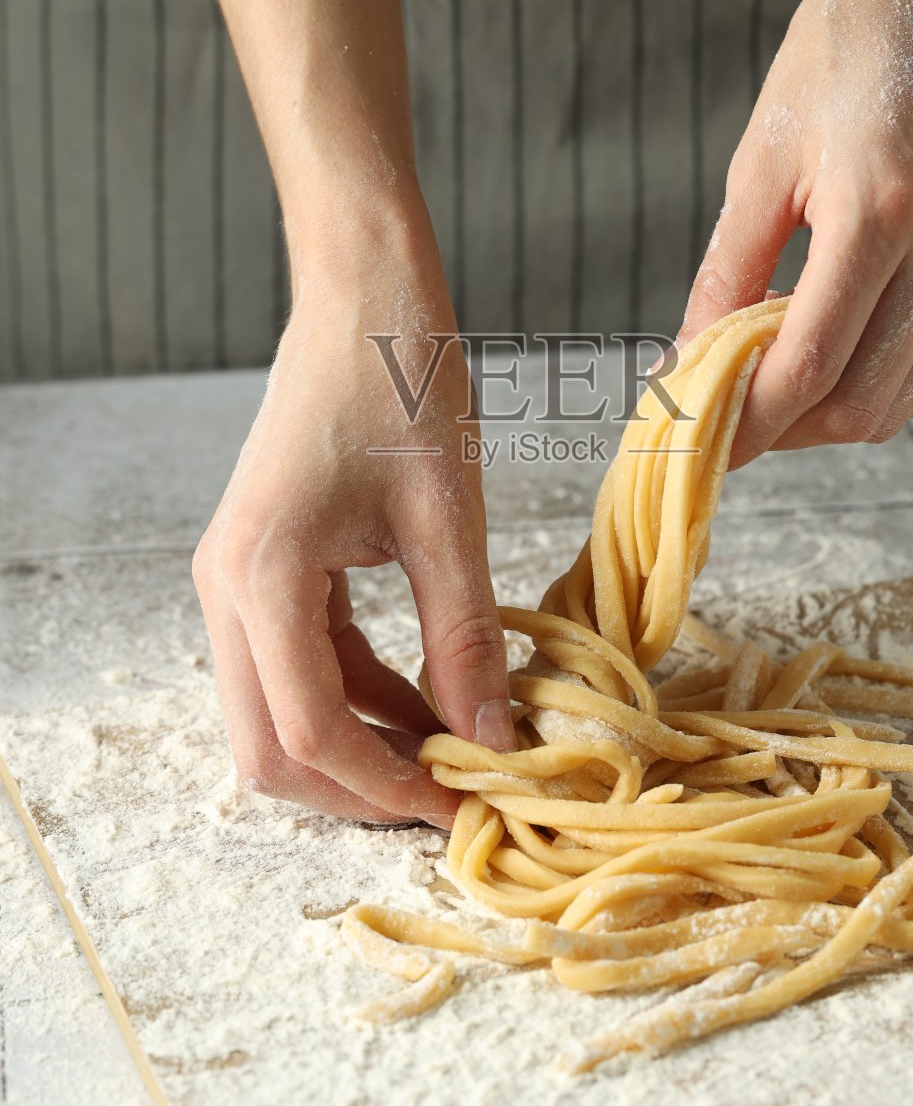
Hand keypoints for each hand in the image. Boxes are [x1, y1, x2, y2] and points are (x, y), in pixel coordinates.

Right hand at [192, 230, 514, 824]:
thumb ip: (464, 639)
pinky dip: (356, 696)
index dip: (386, 786)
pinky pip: (297, 664)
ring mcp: (235, 579)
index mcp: (262, 576)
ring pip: (278, 712)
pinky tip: (428, 696)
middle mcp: (226, 588)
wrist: (362, 300)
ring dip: (359, 745)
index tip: (462, 805)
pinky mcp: (260, 568)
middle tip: (450, 793)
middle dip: (357, 785)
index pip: (309, 732)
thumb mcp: (449, 522)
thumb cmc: (405, 387)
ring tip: (452, 751)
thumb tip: (492, 742)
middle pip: (269, 745)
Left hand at [678, 0, 912, 468]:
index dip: (750, 423)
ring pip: (902, 401)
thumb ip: (724, 277)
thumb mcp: (757, 166)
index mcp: (880, 212)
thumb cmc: (836, 63)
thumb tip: (688, 364)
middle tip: (726, 418)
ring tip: (771, 380)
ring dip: (828, 416)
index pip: (810, 366)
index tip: (701, 445)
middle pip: (862, 403)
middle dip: (784, 431)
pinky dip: (875, 384)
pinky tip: (828, 353)